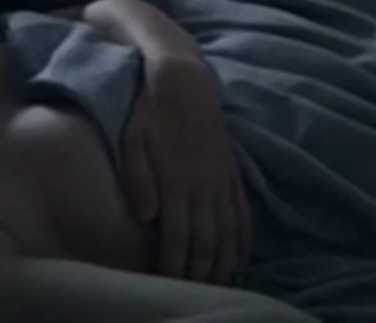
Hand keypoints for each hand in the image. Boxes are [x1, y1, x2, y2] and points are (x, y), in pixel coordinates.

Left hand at [121, 57, 251, 285]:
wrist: (185, 82)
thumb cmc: (150, 112)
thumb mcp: (132, 138)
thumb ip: (137, 176)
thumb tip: (146, 215)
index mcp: (176, 181)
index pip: (178, 235)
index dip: (175, 264)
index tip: (169, 283)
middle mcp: (203, 185)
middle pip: (206, 241)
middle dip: (200, 273)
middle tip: (194, 293)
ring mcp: (221, 181)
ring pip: (227, 233)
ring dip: (224, 263)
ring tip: (219, 286)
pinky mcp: (232, 175)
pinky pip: (242, 214)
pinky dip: (243, 241)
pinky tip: (241, 259)